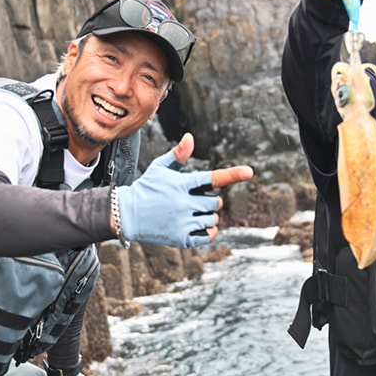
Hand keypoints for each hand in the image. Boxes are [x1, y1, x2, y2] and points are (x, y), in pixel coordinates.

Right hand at [116, 133, 253, 246]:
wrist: (126, 215)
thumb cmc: (147, 188)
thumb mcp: (159, 168)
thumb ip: (178, 155)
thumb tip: (190, 138)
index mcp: (181, 184)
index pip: (211, 178)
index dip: (232, 174)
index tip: (249, 172)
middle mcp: (183, 203)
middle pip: (215, 203)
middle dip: (211, 202)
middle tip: (197, 201)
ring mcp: (182, 222)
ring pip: (213, 219)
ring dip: (209, 216)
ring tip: (192, 213)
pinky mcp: (181, 238)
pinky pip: (208, 235)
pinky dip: (208, 231)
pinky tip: (199, 225)